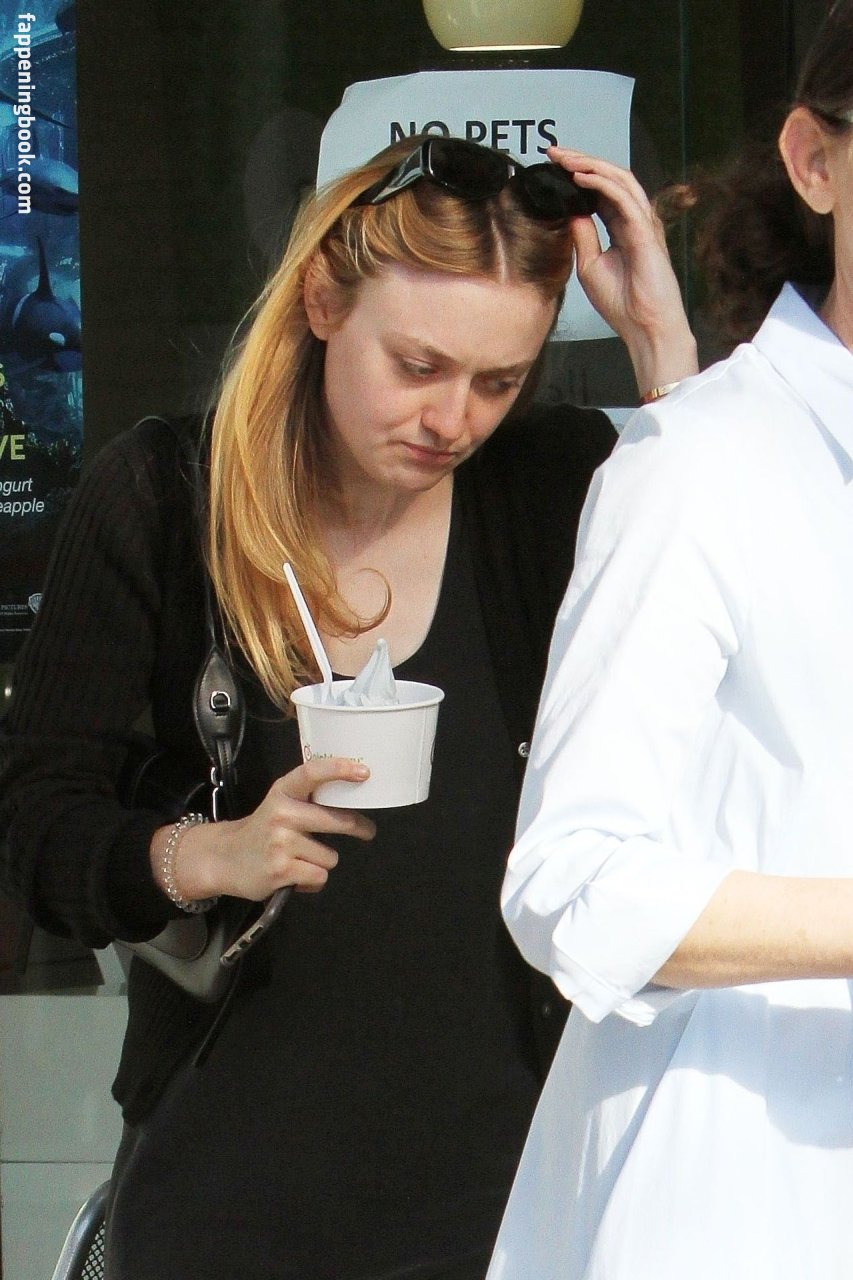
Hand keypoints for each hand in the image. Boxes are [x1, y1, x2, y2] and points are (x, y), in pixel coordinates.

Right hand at [152, 757, 376, 901]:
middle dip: (358, 827)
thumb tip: (352, 800)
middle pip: (336, 820)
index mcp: (283, 792)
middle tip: (366, 830)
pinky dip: (312, 880)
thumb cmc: (263, 831)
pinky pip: (319, 876)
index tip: (364, 772)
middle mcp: (281, 813)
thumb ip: (309, 801)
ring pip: (330, 855)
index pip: (312, 773)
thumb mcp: (280, 805)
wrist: (224, 858)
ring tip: (300, 859)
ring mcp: (281, 842)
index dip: (339, 769)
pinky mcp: (281, 869)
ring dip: (321, 861)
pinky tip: (294, 875)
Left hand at [548, 145, 698, 392]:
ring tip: (565, 159)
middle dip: (582, 161)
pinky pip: (624, 199)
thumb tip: (571, 210)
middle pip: (610, 178)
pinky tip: (580, 177)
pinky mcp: (646, 232)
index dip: (579, 174)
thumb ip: (583, 236)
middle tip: (554, 152)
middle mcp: (635, 220)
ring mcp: (643, 223)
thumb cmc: (622, 303)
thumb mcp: (590, 266)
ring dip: (591, 165)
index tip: (553, 165)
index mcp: (622, 227)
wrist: (644, 327)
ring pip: (619, 180)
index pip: (601, 191)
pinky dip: (601, 184)